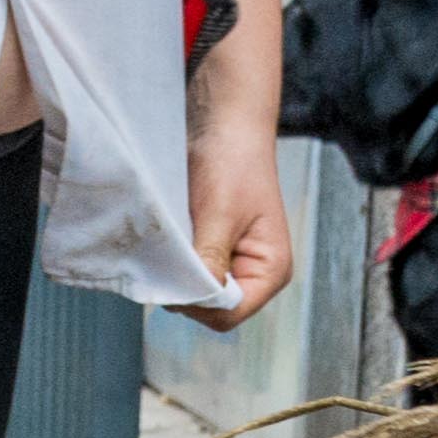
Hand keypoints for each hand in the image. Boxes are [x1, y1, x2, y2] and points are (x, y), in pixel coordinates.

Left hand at [177, 0, 293, 333]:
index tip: (172, 272)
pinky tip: (166, 239)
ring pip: (195, 294)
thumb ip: (207, 260)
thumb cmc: (230, 162)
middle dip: (184, 289)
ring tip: (168, 240)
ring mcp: (234, 264)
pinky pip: (189, 273)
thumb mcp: (218, 213)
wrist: (223, 122)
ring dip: (176, 274)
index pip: (227, 314)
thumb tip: (188, 300)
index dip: (196, 303)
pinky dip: (174, 262)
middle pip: (210, 310)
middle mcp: (256, 274)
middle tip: (165, 254)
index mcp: (272, 271)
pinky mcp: (214, 251)